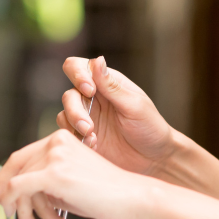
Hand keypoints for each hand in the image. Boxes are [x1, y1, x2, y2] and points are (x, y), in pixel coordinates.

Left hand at [0, 129, 156, 218]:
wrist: (134, 198)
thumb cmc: (108, 194)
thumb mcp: (71, 181)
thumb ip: (47, 181)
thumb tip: (22, 193)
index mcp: (61, 139)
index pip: (22, 156)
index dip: (4, 177)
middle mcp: (55, 142)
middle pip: (16, 168)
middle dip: (5, 194)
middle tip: (4, 213)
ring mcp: (54, 156)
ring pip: (18, 183)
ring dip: (22, 211)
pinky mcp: (55, 174)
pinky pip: (20, 188)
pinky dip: (18, 206)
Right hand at [57, 56, 175, 176]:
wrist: (154, 159)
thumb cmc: (150, 128)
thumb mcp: (134, 106)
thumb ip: (112, 86)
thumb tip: (98, 58)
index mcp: (106, 83)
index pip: (78, 67)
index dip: (77, 75)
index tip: (89, 91)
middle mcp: (92, 98)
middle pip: (69, 95)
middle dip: (75, 111)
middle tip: (89, 128)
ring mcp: (87, 118)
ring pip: (64, 115)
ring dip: (75, 127)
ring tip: (93, 139)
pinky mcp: (83, 137)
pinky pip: (68, 134)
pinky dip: (77, 139)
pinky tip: (94, 146)